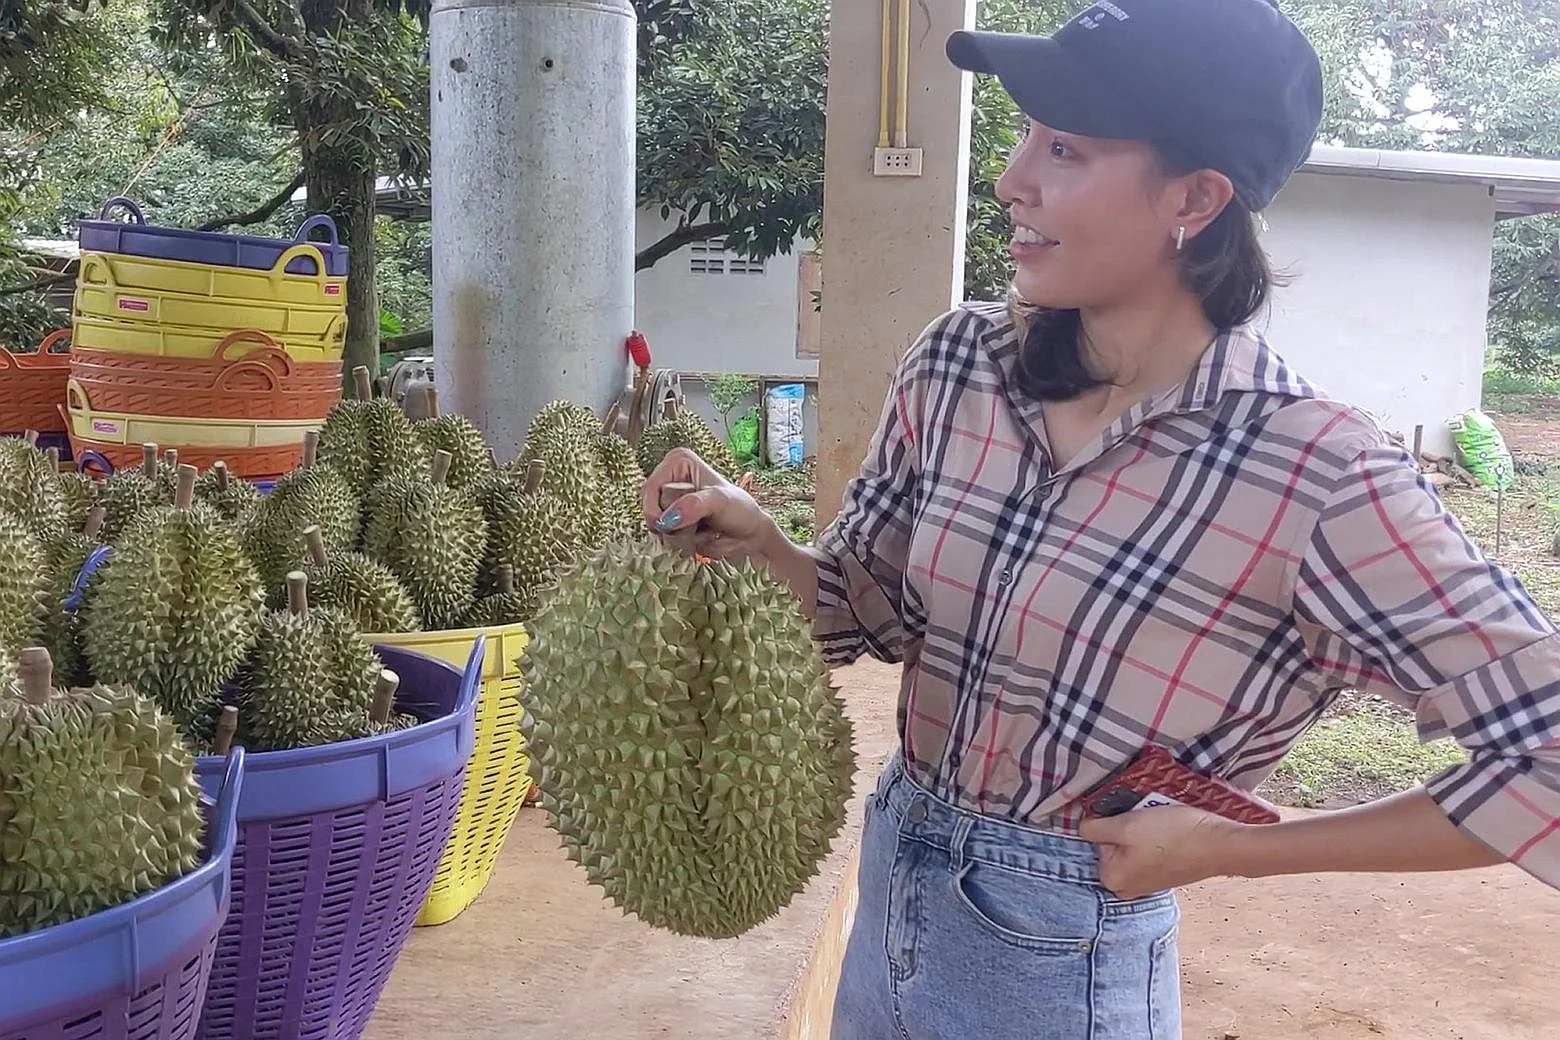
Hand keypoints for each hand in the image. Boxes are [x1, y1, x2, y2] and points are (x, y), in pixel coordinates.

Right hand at [641, 448, 780, 563]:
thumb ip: (695, 505)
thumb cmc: (739, 510)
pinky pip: (662, 539)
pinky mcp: (673, 524)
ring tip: (700, 530)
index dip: (659, 509)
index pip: (649, 489)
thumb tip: (668, 518)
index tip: (681, 519)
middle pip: (649, 510)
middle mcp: (669, 479)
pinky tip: (697, 538)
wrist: (749, 534)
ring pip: (654, 528)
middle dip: (672, 524)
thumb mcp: (720, 501)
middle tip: (698, 523)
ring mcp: (669, 504)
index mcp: (677, 462)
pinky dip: (679, 543)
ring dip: (677, 536)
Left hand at [1077, 805, 1244, 899]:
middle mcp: (1126, 888)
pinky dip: (1156, 839)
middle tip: (1145, 818)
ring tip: (1160, 822)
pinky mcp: (1164, 876)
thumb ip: (1096, 827)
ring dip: (1141, 831)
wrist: (1219, 844)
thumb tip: (1082, 826)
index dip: (1111, 822)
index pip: (1095, 840)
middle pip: (1113, 845)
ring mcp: (1147, 884)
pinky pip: (1150, 852)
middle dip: (1126, 828)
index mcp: (1111, 878)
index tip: (1129, 815)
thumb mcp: (1126, 825)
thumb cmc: (1172, 835)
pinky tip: (1170, 830)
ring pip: (1132, 847)